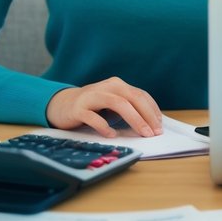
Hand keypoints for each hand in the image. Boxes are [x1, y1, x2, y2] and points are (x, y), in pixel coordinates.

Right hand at [45, 77, 162, 137]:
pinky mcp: (78, 108)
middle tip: (155, 132)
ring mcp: (92, 96)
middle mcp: (107, 87)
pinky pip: (94, 117)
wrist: (62, 105)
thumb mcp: (113, 104)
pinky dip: (105, 126)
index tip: (160, 125)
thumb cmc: (93, 107)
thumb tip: (151, 124)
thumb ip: (129, 109)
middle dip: (147, 116)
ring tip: (143, 133)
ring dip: (134, 119)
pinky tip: (112, 134)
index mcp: (117, 85)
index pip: (141, 95)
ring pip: (118, 104)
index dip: (153, 110)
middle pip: (133, 98)